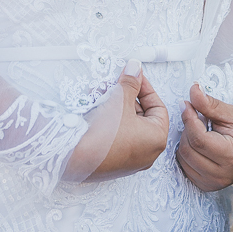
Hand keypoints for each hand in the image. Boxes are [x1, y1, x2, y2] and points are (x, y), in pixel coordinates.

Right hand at [92, 61, 169, 177]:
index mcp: (156, 139)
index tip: (134, 77)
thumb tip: (135, 69)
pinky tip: (97, 108)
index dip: (145, 88)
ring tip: (102, 93)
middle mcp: (147, 153)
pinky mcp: (113, 162)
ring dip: (116, 106)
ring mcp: (130, 160)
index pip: (158, 107)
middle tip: (116, 84)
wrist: (75, 158)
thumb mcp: (120, 100)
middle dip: (127, 96)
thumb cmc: (104, 134)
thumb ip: (130, 82)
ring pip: (127, 125)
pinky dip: (110, 121)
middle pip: (142, 116)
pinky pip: (117, 136)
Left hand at [176, 83, 232, 191]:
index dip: (189, 118)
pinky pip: (185, 168)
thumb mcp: (232, 112)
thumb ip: (210, 103)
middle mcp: (223, 175)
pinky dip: (187, 153)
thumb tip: (193, 91)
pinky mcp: (208, 185)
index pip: (198, 139)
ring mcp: (215, 183)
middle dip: (188, 128)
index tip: (187, 104)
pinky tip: (198, 144)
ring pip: (183, 159)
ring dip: (186, 140)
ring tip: (200, 130)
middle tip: (198, 117)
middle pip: (188, 149)